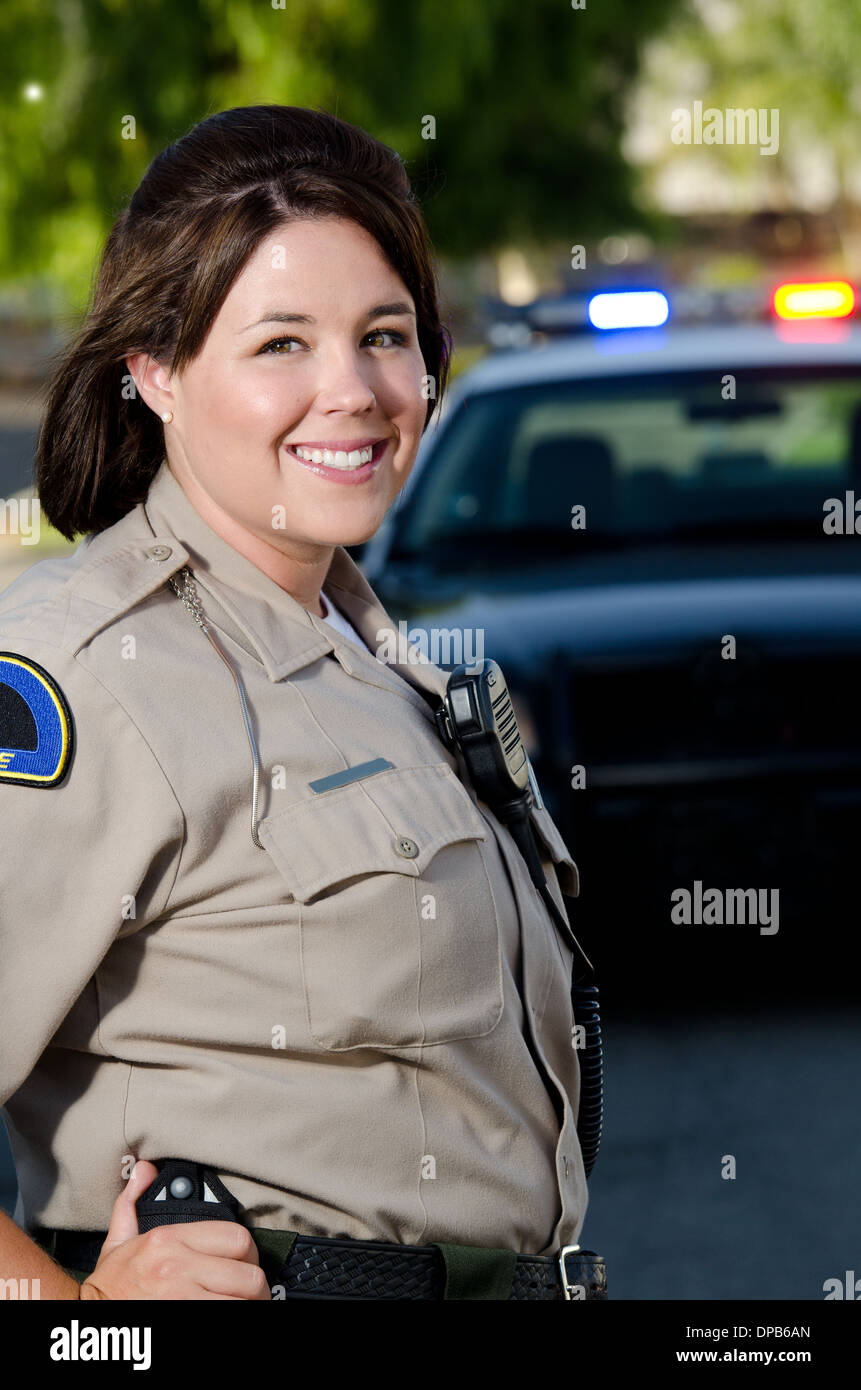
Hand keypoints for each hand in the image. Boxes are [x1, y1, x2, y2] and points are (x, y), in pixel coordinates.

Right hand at [79, 1161, 270, 1299]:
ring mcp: (184, 1300)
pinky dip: (235, 1316)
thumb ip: (134, 1203)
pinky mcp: (187, 1321)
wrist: (85, 1317)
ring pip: (244, 1300)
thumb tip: (145, 1170)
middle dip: (253, 1285)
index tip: (245, 1263)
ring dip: (248, 1303)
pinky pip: (228, 1317)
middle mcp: (179, 1269)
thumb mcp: (118, 1241)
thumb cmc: (108, 1287)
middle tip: (248, 1289)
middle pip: (249, 1275)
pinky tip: (230, 1313)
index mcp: (169, 1241)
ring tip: (243, 1303)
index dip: (248, 1253)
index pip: (237, 1238)